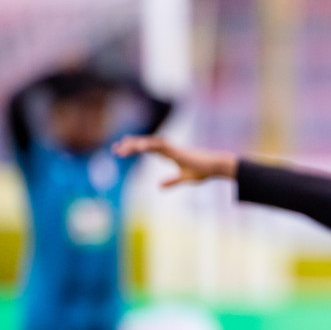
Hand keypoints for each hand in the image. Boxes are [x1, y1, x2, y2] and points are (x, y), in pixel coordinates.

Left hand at [113, 135, 235, 186]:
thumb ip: (171, 182)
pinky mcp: (175, 150)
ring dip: (134, 145)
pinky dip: (147, 145)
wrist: (215, 167)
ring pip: (148, 142)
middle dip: (129, 145)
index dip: (134, 148)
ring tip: (121, 149)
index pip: (147, 148)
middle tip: (115, 150)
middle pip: (144, 143)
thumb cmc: (203, 171)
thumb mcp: (184, 179)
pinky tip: (137, 147)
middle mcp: (168, 148)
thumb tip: (158, 187)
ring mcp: (171, 148)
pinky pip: (158, 145)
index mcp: (169, 153)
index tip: (121, 151)